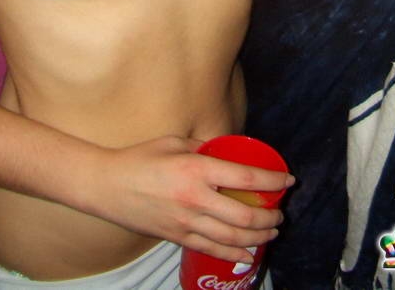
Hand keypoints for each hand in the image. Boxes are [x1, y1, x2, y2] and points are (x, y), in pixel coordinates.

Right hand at [93, 137, 292, 261]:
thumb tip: (229, 150)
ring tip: (272, 232)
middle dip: (270, 216)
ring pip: (232, 237)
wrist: (106, 186)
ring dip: (258, 237)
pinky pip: (212, 249)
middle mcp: (195, 199)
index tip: (288, 179)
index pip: (246, 177)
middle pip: (245, 216)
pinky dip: (234, 253)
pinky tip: (248, 253)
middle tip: (281, 211)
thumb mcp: (177, 142)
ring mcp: (186, 223)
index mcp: (197, 169)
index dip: (272, 179)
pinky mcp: (177, 238)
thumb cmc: (141, 158)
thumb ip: (205, 147)